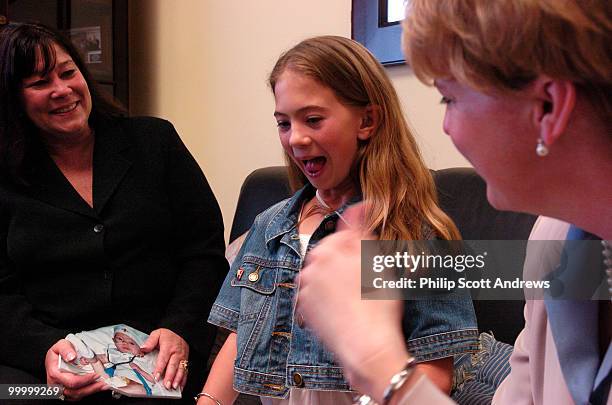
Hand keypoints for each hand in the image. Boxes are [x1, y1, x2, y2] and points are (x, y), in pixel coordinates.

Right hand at [45, 339, 108, 400]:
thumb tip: (71, 356)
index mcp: (55, 373)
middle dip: (92, 388)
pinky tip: (98, 386)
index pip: (71, 381)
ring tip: (104, 385)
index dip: (85, 380)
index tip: (96, 375)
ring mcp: (62, 389)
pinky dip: (89, 391)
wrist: (56, 356)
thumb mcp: (60, 345)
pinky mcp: (67, 391)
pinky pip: (78, 395)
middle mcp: (56, 384)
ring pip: (77, 395)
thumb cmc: (58, 352)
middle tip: (104, 383)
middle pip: (75, 391)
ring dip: (92, 391)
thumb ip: (65, 349)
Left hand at [141, 328, 188, 389]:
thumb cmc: (169, 334)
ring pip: (181, 369)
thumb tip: (143, 348)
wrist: (180, 330)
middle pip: (173, 366)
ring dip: (178, 379)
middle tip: (166, 385)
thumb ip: (150, 341)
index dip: (159, 369)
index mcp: (168, 347)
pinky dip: (184, 378)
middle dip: (170, 376)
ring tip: (174, 386)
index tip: (156, 376)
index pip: (163, 359)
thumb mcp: (157, 333)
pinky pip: (186, 370)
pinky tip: (181, 385)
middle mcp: (176, 353)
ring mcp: (182, 357)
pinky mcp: (186, 359)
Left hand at [297, 204, 408, 399]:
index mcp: (330, 248)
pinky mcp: (304, 308)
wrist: (366, 347)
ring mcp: (306, 287)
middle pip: (332, 251)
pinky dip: (327, 297)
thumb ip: (362, 229)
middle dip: (347, 258)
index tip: (370, 240)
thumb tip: (358, 205)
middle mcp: (312, 264)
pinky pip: (316, 294)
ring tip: (357, 294)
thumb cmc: (378, 304)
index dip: (362, 235)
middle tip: (368, 275)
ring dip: (336, 277)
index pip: (345, 229)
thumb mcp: (377, 261)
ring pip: (323, 273)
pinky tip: (345, 306)